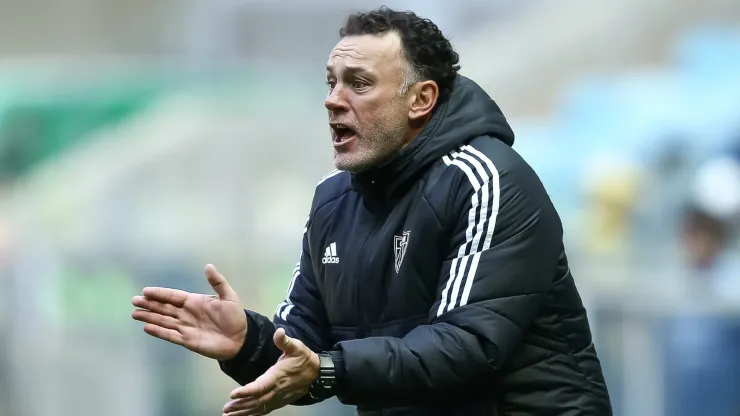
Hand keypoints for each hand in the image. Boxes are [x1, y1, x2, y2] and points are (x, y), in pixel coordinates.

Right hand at [132, 264, 246, 360]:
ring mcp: (186, 327)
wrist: (241, 339)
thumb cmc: (236, 317)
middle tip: (134, 300)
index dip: (160, 294)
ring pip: (163, 321)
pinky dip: (158, 332)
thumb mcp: (229, 297)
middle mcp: (187, 314)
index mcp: (195, 302)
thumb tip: (208, 266)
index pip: (173, 296)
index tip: (146, 291)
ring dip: (149, 317)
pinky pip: (170, 335)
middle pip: (164, 308)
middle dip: (149, 304)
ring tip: (135, 314)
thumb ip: (218, 282)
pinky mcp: (187, 340)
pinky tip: (147, 327)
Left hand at [222, 328, 319, 414]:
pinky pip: (265, 410)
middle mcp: (277, 390)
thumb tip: (279, 332)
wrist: (317, 374)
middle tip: (226, 409)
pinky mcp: (280, 401)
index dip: (247, 391)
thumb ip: (285, 341)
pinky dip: (254, 414)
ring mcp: (278, 398)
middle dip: (240, 405)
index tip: (233, 394)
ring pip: (259, 407)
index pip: (260, 386)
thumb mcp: (297, 347)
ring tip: (229, 415)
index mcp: (278, 376)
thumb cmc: (304, 359)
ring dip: (244, 412)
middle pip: (256, 400)